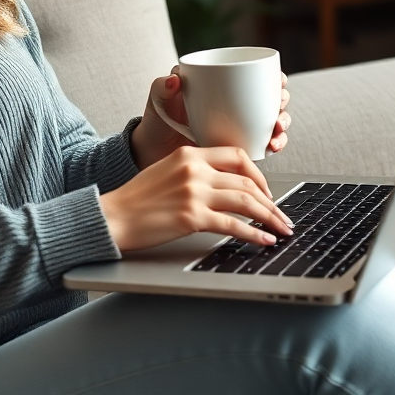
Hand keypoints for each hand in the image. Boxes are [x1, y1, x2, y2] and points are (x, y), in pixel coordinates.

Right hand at [97, 146, 293, 251]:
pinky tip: (263, 240)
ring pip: (246, 202)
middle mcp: (194, 170)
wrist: (112, 216)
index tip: (267, 192)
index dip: (259, 176)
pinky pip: (233, 225)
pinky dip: (254, 234)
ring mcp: (194, 193)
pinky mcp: (192, 217)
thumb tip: (224, 187)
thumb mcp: (166, 171)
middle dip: (271, 202)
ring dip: (269, 218)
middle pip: (247, 182)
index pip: (237, 156)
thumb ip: (194, 171)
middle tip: (282, 216)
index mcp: (189, 155)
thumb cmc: (135, 200)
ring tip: (281, 229)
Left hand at [130, 66, 291, 168]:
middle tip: (277, 115)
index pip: (255, 76)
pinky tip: (271, 148)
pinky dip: (273, 145)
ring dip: (281, 126)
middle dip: (282, 105)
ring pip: (272, 122)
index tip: (279, 83)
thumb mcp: (158, 101)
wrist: (154, 153)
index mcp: (221, 85)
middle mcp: (235, 105)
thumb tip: (175, 79)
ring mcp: (239, 126)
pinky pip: (263, 144)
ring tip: (275, 135)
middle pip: (270, 99)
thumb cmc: (156, 122)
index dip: (274, 78)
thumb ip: (162, 87)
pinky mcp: (238, 147)